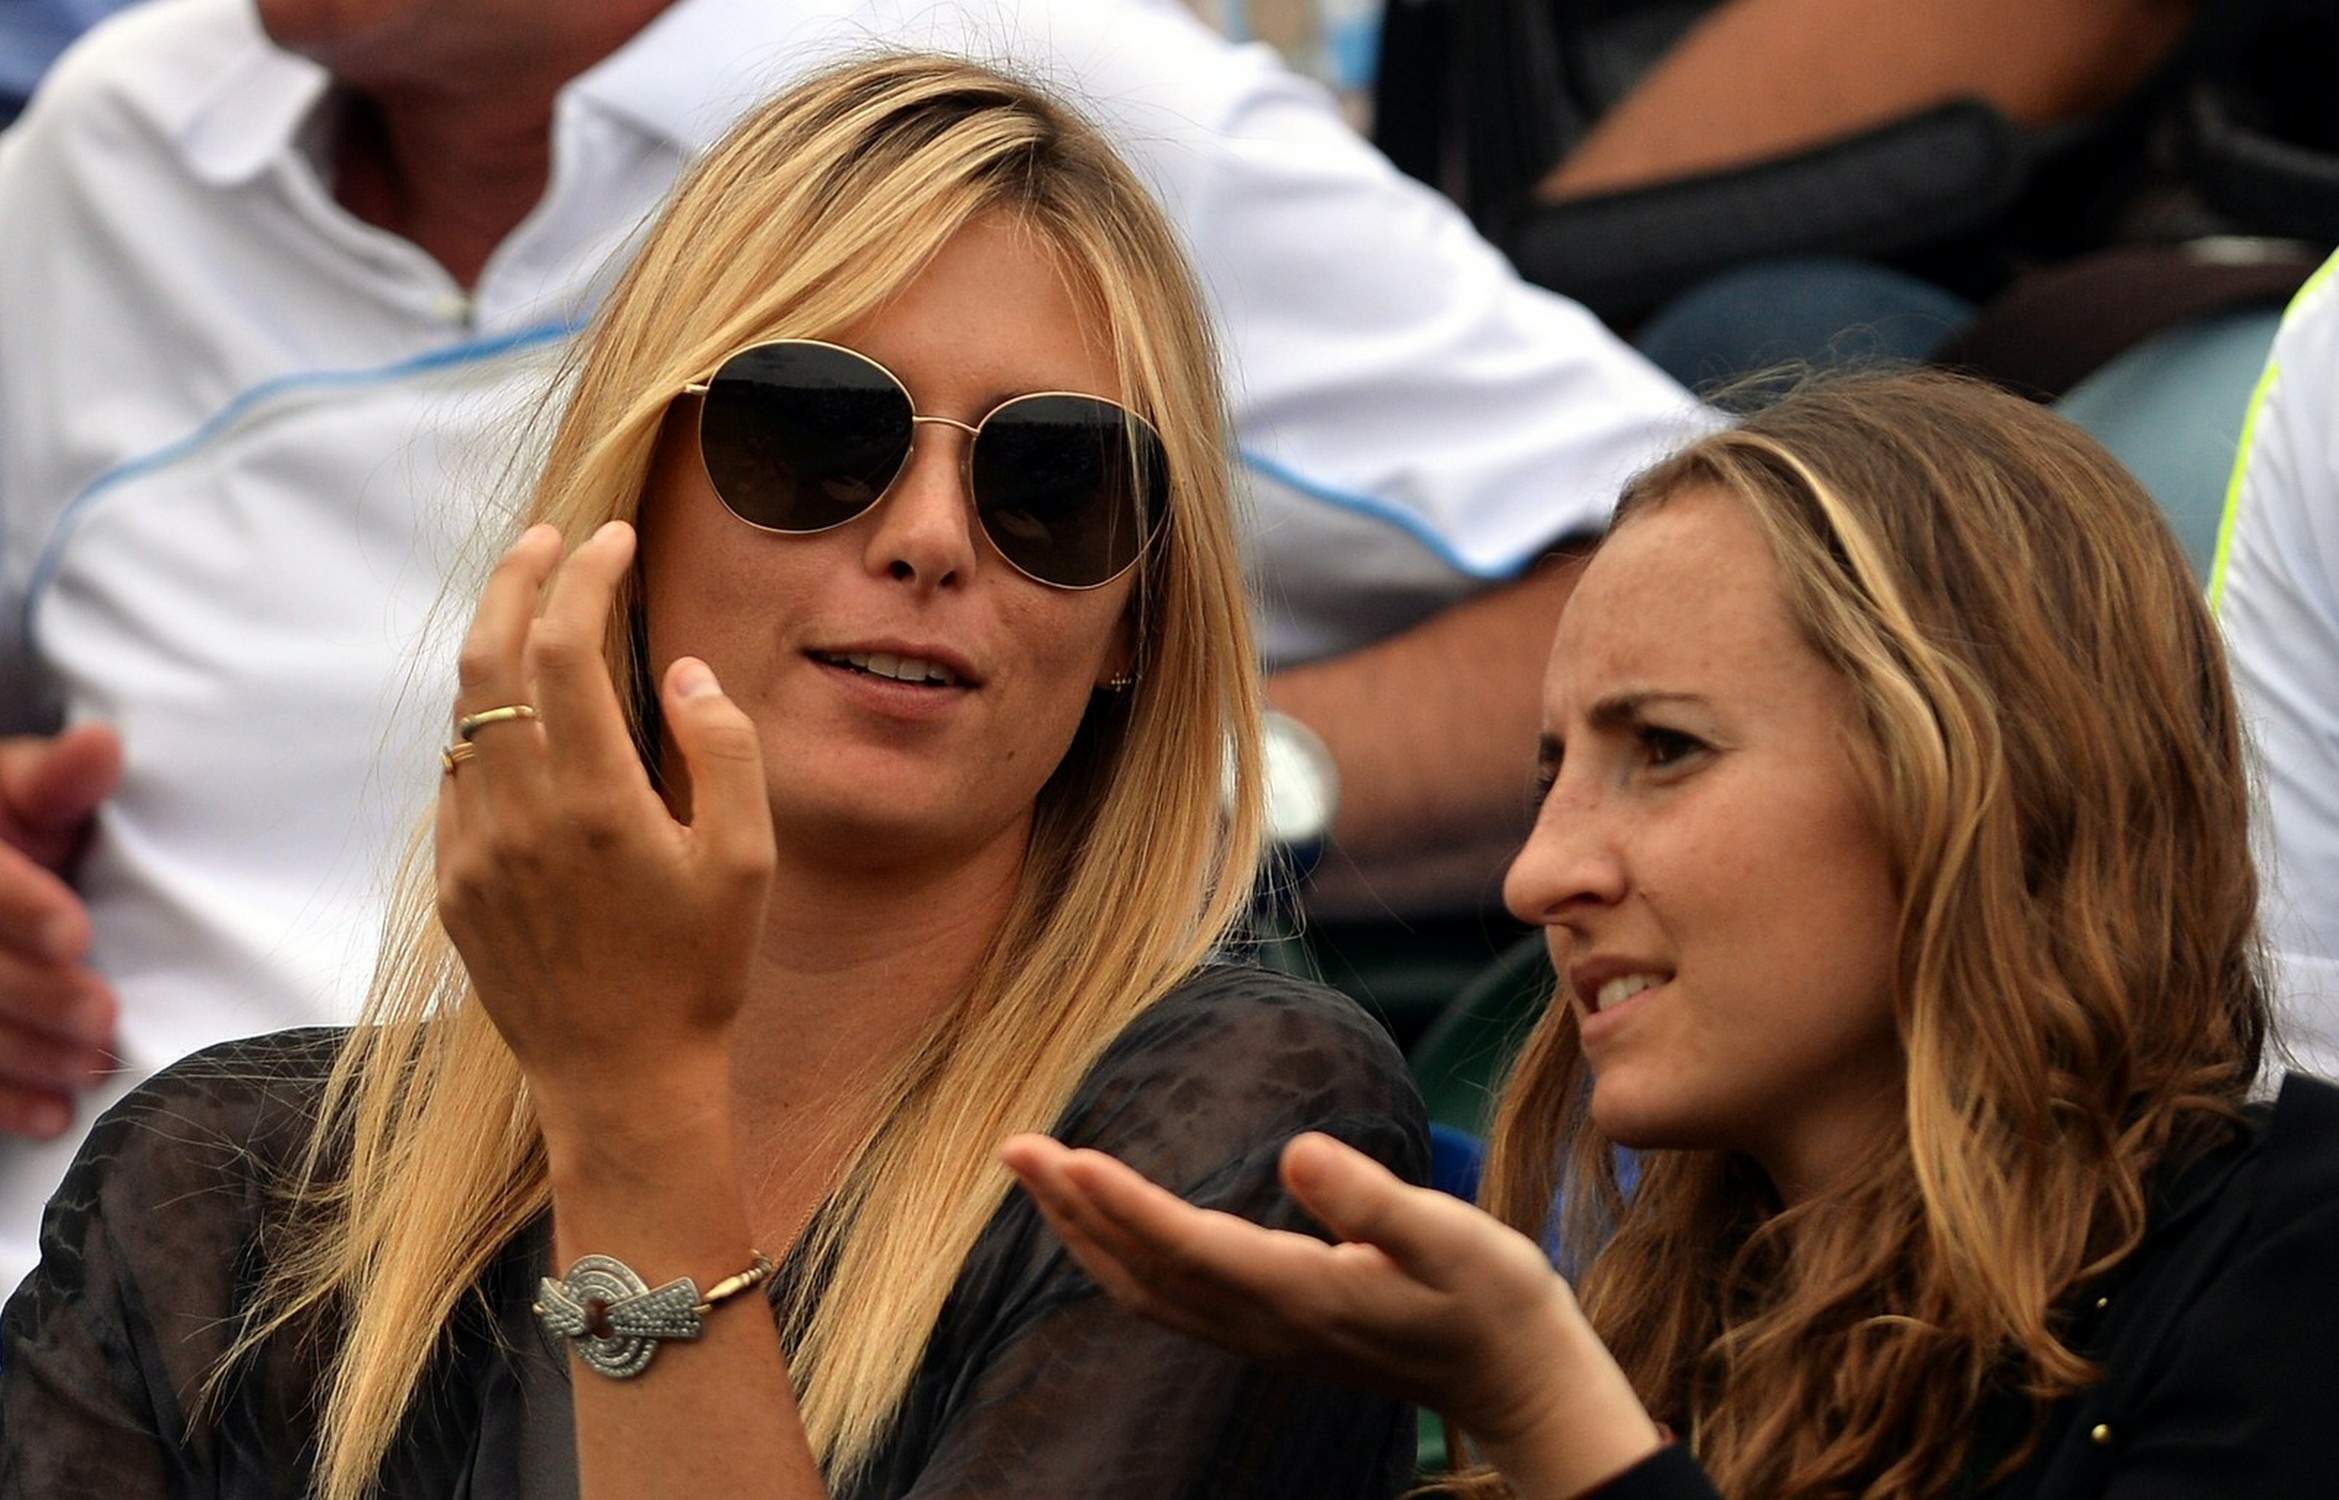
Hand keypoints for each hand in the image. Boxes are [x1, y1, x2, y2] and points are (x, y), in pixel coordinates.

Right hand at [0, 725, 121, 1138]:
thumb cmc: (12, 825)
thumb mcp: (23, 791)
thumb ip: (58, 780)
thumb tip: (103, 744)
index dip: (20, 907)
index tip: (76, 935)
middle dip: (34, 994)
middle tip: (105, 1018)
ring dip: (24, 1054)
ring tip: (94, 1069)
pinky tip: (48, 1117)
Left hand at [434, 523, 775, 1136]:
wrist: (621, 1079)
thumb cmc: (699, 969)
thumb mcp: (746, 860)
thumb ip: (722, 749)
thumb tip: (683, 670)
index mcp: (597, 800)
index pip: (567, 648)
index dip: (585, 576)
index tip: (611, 540)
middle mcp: (519, 815)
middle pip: (489, 659)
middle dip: (518, 580)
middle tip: (550, 538)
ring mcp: (473, 850)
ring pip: (463, 715)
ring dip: (496, 649)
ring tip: (538, 614)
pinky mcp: (454, 885)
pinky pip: (457, 779)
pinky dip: (485, 727)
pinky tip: (523, 723)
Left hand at [1000, 1131, 1664, 1494]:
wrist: (1516, 1381)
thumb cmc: (1493, 1301)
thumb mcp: (1451, 1238)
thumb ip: (1373, 1199)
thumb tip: (1296, 1153)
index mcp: (1302, 1295)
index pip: (1188, 1247)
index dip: (1121, 1204)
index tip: (1064, 1158)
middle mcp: (1266, 1322)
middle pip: (1142, 1271)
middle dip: (1073, 1210)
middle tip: (1014, 1149)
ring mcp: (1264, 1335)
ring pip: (1146, 1291)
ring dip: (1085, 1235)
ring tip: (1041, 1177)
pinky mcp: (1271, 1332)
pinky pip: (1170, 1301)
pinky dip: (1122, 1258)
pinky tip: (1107, 1228)